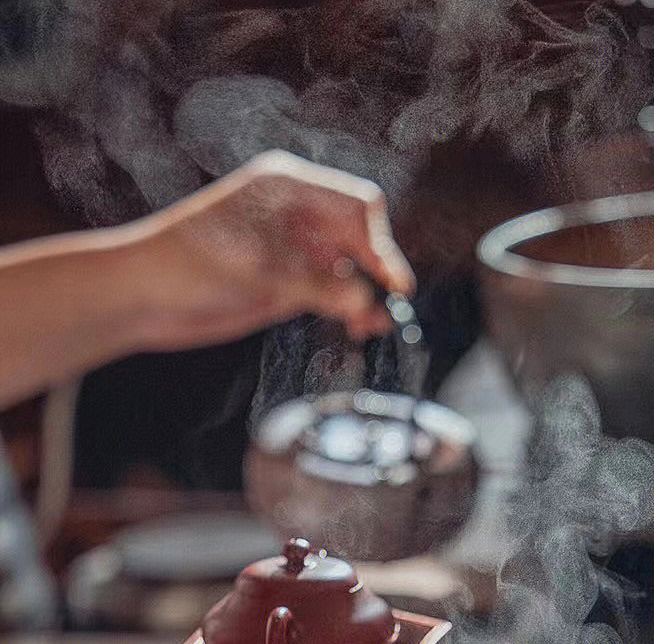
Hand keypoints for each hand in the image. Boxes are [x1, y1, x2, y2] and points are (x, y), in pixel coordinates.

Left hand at [129, 150, 415, 351]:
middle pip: (360, 236)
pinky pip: (332, 293)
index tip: (391, 282)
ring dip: (366, 295)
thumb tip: (364, 302)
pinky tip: (357, 327)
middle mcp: (296, 214)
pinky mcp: (287, 283)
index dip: (379, 242)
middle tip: (388, 308)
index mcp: (288, 187)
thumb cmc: (188, 266)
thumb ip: (315, 287)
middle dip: (377, 270)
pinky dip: (348, 309)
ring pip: (350, 268)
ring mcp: (293, 250)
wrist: (143, 296)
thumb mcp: (258, 274)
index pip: (357, 205)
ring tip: (372, 326)